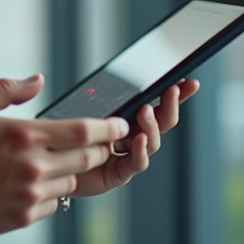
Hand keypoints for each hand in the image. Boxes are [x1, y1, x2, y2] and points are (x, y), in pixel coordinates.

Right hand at [0, 74, 128, 236]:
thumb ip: (7, 88)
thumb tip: (37, 80)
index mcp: (23, 135)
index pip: (83, 131)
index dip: (108, 128)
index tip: (119, 124)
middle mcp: (32, 166)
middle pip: (87, 157)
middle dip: (98, 148)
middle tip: (98, 141)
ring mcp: (30, 195)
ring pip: (71, 180)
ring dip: (70, 169)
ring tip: (52, 160)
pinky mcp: (23, 217)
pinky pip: (54, 203)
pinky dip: (51, 191)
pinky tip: (33, 182)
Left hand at [68, 79, 199, 197]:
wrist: (53, 163)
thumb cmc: (68, 133)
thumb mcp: (86, 108)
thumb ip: (101, 95)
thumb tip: (118, 71)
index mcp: (128, 117)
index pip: (158, 103)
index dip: (176, 95)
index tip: (190, 81)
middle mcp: (133, 136)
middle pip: (162, 121)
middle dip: (171, 105)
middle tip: (172, 90)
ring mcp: (129, 155)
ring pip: (152, 140)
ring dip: (151, 125)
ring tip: (145, 110)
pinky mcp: (120, 173)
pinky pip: (136, 162)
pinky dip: (140, 151)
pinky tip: (139, 139)